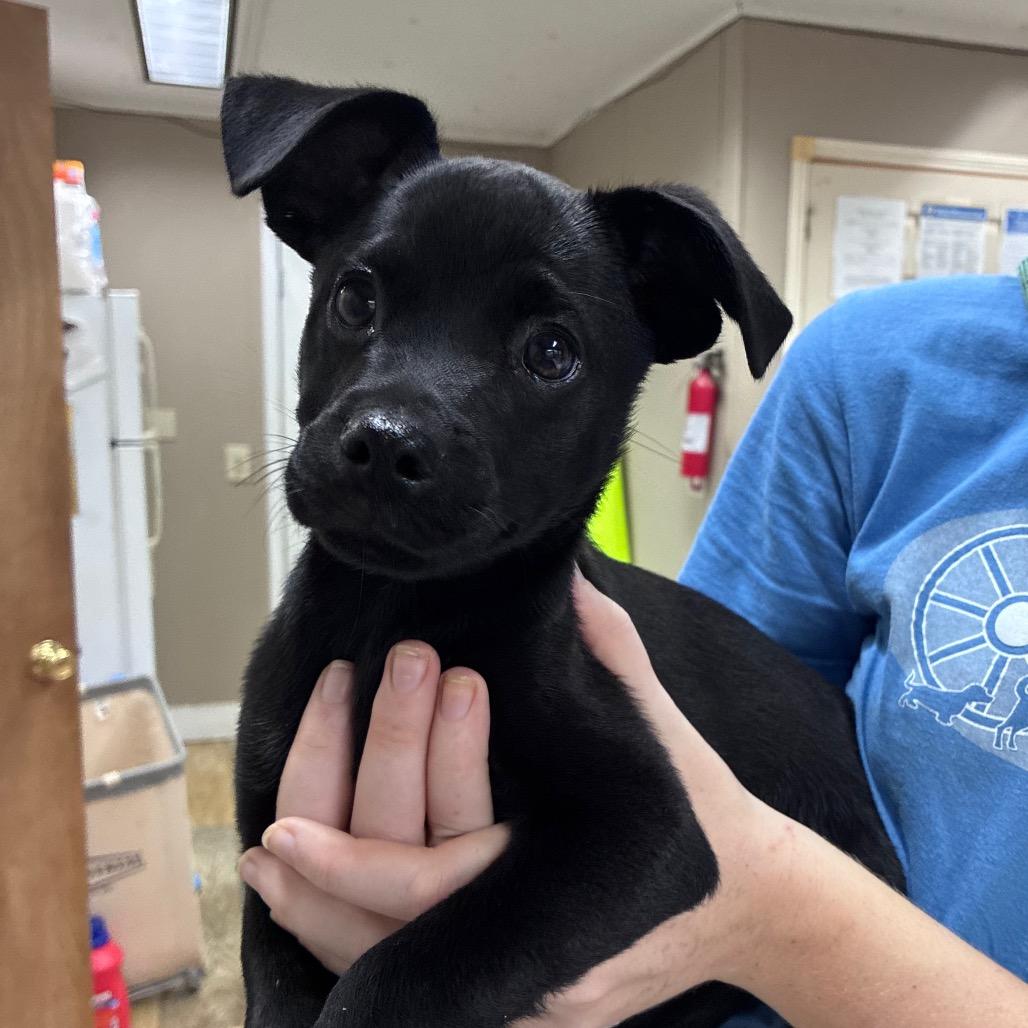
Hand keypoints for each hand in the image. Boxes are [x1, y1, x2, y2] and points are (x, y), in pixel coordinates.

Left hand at [239, 575, 784, 1022]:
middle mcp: (544, 973)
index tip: (284, 832)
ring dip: (327, 928)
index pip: (432, 890)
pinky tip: (326, 912)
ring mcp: (533, 1006)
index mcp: (569, 894)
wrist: (753, 901)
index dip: (350, 862)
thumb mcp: (661, 731)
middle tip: (265, 843)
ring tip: (273, 872)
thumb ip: (610, 654)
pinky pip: (424, 989)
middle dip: (322, 896)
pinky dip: (366, 951)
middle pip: (399, 950)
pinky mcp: (526, 1009)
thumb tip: (568, 577)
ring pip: (403, 982)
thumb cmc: (705, 813)